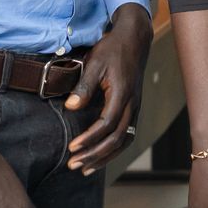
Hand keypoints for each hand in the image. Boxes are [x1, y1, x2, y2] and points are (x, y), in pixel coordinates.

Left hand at [65, 3, 153, 174]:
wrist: (135, 39)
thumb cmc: (112, 49)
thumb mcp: (94, 63)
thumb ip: (84, 87)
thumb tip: (71, 107)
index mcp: (122, 94)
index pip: (106, 125)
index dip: (89, 139)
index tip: (71, 148)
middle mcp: (133, 104)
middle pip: (116, 139)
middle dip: (95, 155)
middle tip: (74, 165)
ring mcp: (136, 107)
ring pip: (124, 141)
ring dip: (105, 157)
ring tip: (86, 168)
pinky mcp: (134, 108)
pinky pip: (127, 135)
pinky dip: (114, 149)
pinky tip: (101, 156)